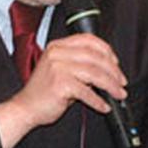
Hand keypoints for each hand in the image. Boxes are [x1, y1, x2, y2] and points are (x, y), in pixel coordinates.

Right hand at [0, 33, 126, 147]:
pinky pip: (87, 92)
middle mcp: (57, 53)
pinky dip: (98, 101)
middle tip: (122, 83)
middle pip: (96, 57)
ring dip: (111, 86)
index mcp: (58, 46)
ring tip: (118, 94)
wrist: (26, 107)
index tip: (117, 64)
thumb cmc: (45, 91)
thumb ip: (80, 64)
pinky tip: (104, 106)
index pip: (89, 40)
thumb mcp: (61, 69)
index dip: (107, 51)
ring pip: (95, 73)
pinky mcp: (60, 84)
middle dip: (114, 72)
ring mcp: (58, 68)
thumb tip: (109, 70)